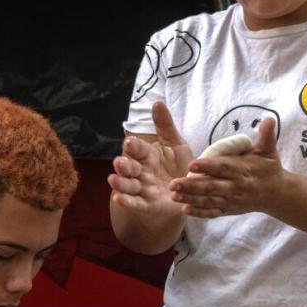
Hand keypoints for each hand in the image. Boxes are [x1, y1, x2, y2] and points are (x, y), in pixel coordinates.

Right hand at [108, 102, 192, 216]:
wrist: (192, 189)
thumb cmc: (180, 164)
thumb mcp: (176, 143)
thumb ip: (166, 125)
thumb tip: (157, 102)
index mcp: (147, 154)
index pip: (137, 148)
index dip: (133, 146)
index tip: (130, 142)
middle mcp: (141, 170)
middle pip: (128, 167)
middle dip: (123, 165)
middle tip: (120, 163)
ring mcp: (143, 188)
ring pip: (127, 185)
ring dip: (120, 183)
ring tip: (114, 180)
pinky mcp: (147, 204)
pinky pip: (135, 203)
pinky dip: (127, 202)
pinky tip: (120, 199)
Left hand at [170, 116, 284, 218]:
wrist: (276, 194)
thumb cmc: (269, 168)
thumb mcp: (269, 151)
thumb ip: (266, 136)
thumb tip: (269, 118)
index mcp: (242, 170)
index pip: (223, 167)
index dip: (208, 166)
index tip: (192, 164)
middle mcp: (235, 186)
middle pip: (211, 187)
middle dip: (192, 186)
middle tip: (173, 183)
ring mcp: (231, 200)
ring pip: (208, 200)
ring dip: (191, 199)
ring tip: (173, 195)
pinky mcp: (228, 209)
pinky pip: (212, 212)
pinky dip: (200, 213)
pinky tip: (185, 211)